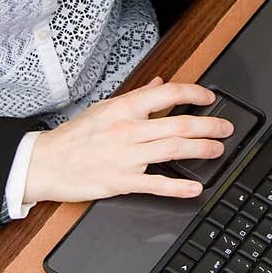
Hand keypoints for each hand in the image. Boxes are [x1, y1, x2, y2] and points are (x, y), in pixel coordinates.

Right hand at [23, 77, 234, 204]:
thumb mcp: (104, 108)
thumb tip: (158, 84)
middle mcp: (128, 130)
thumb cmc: (74, 136)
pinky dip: (178, 187)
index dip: (194, 94)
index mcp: (124, 109)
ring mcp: (126, 156)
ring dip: (202, 149)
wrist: (45, 163)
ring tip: (218, 150)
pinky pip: (156, 184)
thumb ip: (136, 97)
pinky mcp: (121, 181)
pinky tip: (195, 188)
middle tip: (226, 128)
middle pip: (179, 124)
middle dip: (209, 125)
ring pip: (173, 149)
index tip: (209, 97)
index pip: (167, 94)